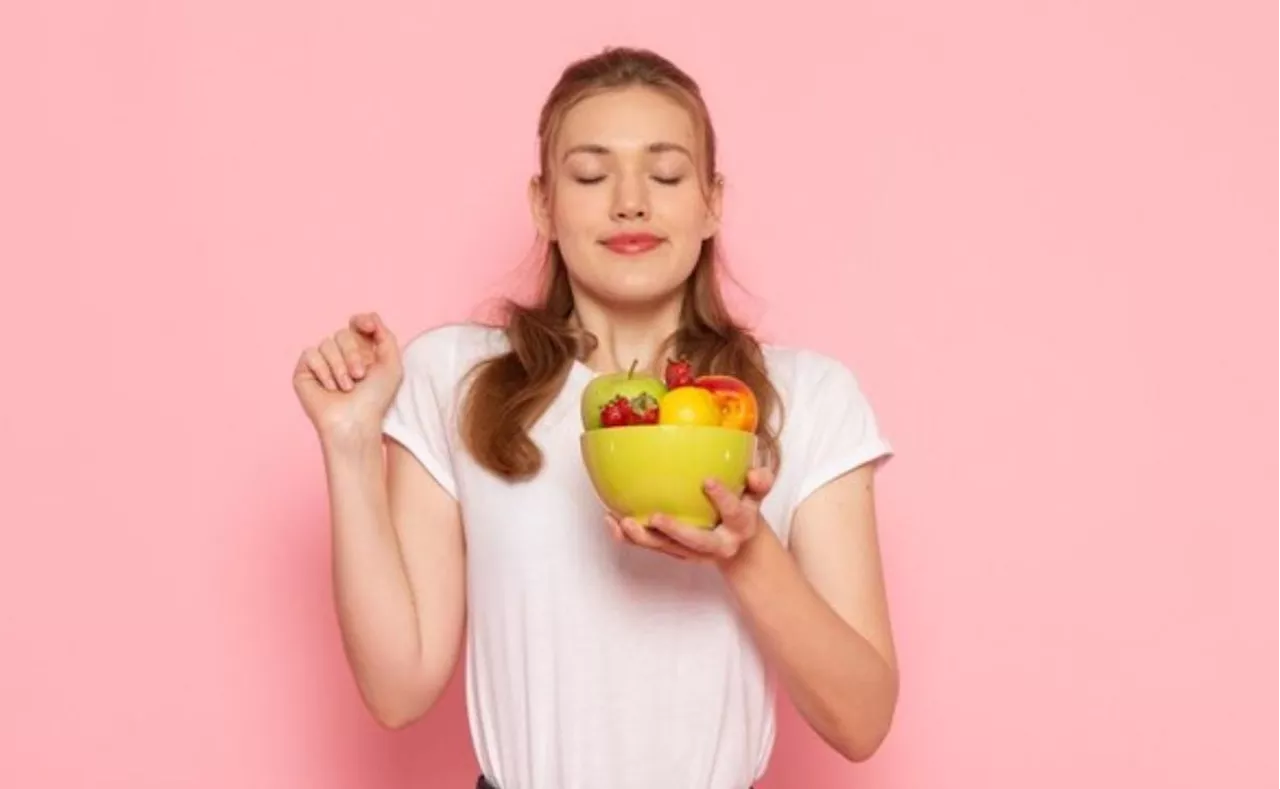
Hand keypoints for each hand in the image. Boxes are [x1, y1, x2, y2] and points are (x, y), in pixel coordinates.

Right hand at [293, 312, 402, 437]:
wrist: (355, 422)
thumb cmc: (375, 399)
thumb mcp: (392, 366)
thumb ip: (386, 337)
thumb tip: (371, 317)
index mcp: (362, 351)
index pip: (357, 324)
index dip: (362, 321)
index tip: (369, 327)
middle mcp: (341, 355)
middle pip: (343, 333)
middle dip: (353, 354)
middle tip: (360, 376)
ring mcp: (322, 363)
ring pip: (327, 344)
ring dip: (340, 367)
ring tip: (346, 387)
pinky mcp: (305, 372)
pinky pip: (311, 354)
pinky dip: (323, 371)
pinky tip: (330, 388)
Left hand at [606, 467, 775, 564]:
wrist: (736, 542)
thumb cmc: (742, 508)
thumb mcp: (756, 494)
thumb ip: (759, 481)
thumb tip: (754, 472)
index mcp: (739, 526)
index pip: (734, 513)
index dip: (723, 498)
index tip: (708, 480)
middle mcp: (715, 545)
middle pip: (696, 542)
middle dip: (676, 532)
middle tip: (656, 517)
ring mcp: (691, 552)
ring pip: (666, 548)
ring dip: (643, 538)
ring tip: (623, 522)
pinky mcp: (672, 552)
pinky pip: (648, 547)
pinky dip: (628, 538)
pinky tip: (610, 522)